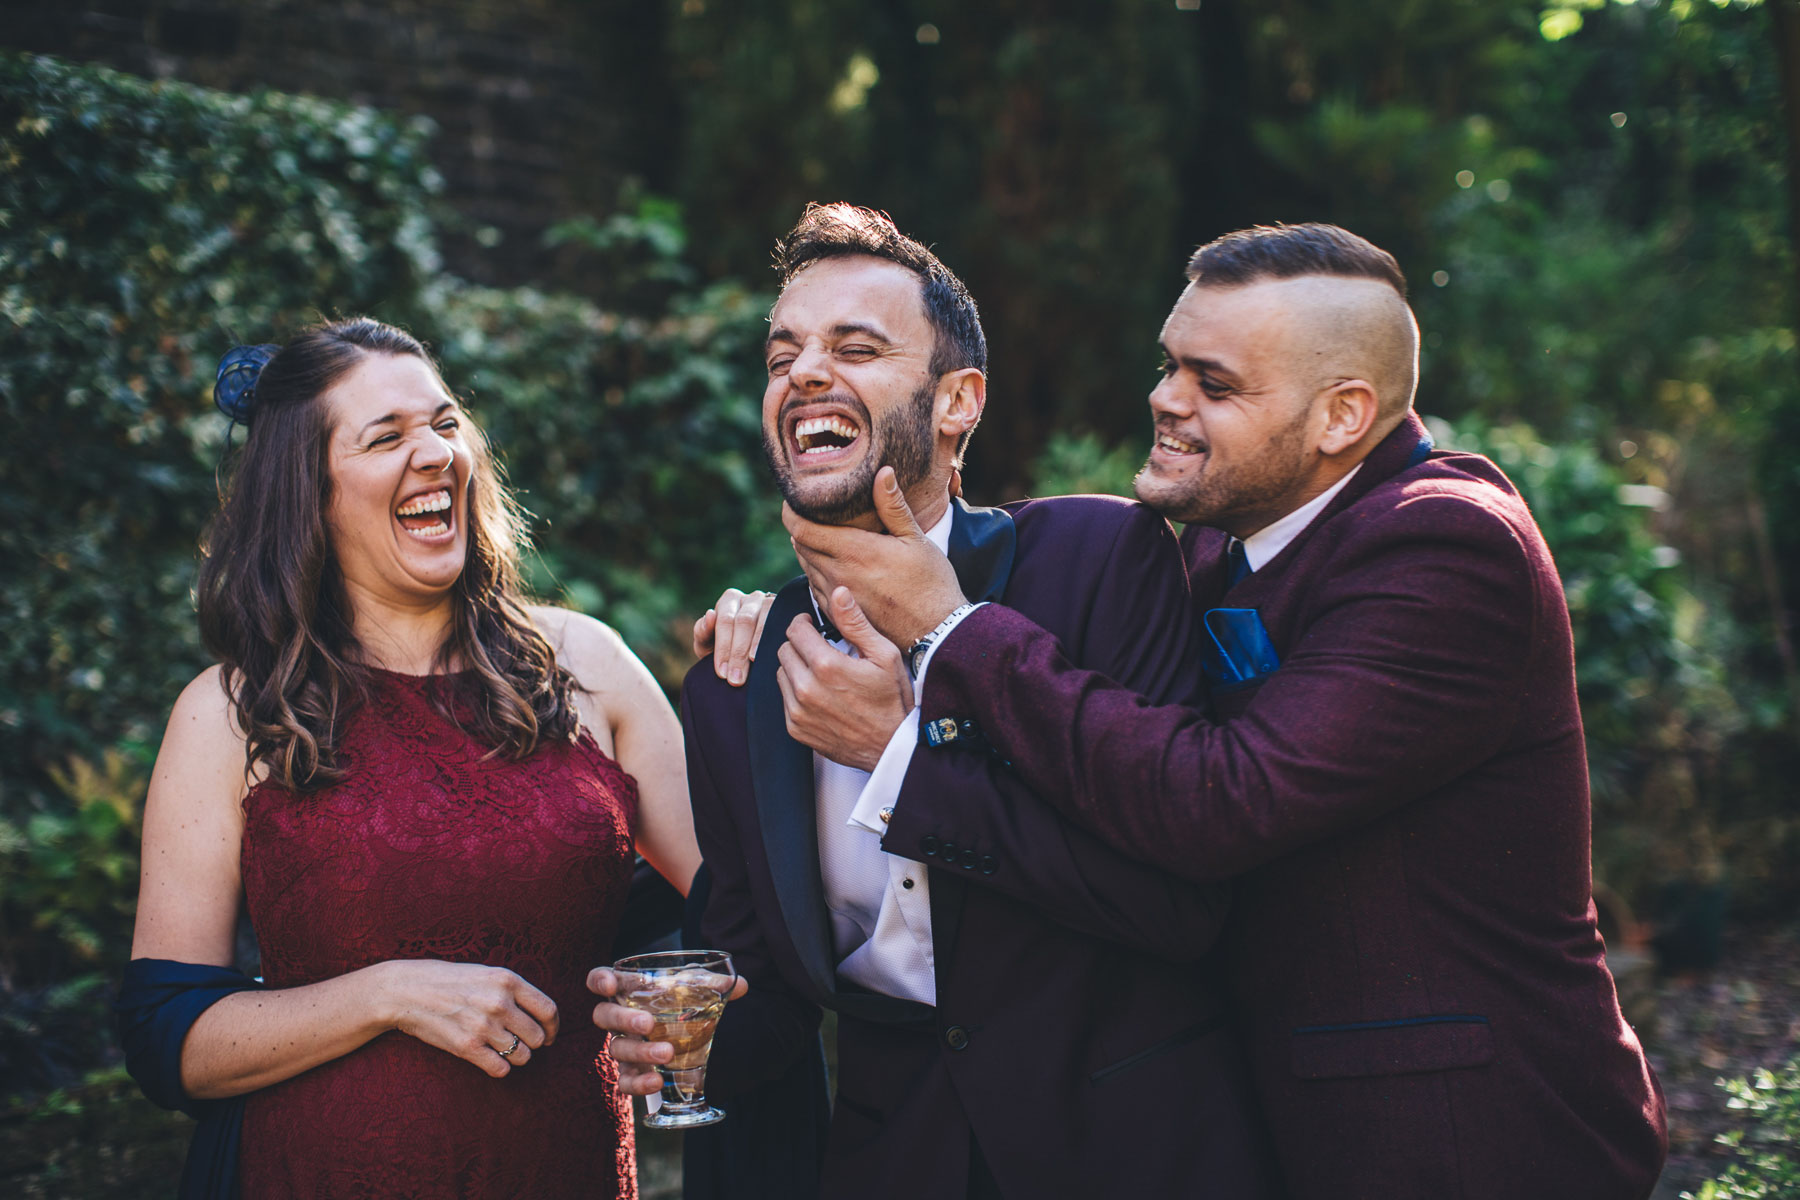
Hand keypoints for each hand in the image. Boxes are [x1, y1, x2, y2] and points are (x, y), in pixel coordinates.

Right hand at [377, 960, 557, 1078]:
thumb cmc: (448, 980)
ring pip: (522, 1056)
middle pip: (537, 1037)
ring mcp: (484, 1026)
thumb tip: (540, 1014)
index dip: (553, 1027)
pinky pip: (500, 1069)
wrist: (406, 991)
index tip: (549, 1034)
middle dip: (532, 1043)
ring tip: (501, 1048)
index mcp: (508, 980)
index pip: (548, 1010)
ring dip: (515, 1056)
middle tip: (520, 1042)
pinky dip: (499, 1068)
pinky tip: (489, 1058)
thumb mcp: (486, 973)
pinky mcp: (467, 1047)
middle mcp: (500, 1003)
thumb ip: (513, 990)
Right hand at [586, 966, 749, 1096]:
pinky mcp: (631, 1073)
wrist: (688, 1038)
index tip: (611, 985)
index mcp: (627, 991)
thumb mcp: (696, 991)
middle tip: (648, 1025)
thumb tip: (743, 985)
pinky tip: (656, 1081)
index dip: (600, 980)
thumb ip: (714, 986)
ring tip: (667, 1053)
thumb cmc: (682, 1005)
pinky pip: (625, 1081)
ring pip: (617, 1049)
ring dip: (640, 1052)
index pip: (601, 980)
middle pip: (604, 1016)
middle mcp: (618, 1018)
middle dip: (623, 1020)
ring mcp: (623, 1046)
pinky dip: (638, 1083)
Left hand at [693, 589, 773, 686]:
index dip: (723, 647)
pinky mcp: (787, 613)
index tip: (722, 673)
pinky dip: (776, 639)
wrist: (749, 654)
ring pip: (765, 619)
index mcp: (730, 600)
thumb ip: (703, 632)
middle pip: (744, 621)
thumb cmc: (725, 648)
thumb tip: (710, 615)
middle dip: (738, 652)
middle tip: (736, 679)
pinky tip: (772, 655)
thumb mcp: (708, 643)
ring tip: (754, 664)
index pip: (725, 620)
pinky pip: (782, 622)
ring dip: (758, 644)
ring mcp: (772, 603)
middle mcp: (752, 598)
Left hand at [775, 589, 913, 771]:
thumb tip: (838, 592)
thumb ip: (855, 622)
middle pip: (784, 650)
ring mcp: (798, 711)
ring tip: (821, 673)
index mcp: (826, 665)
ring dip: (796, 668)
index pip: (795, 629)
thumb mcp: (884, 655)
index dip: (804, 623)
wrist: (892, 747)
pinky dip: (796, 693)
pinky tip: (820, 695)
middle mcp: (806, 688)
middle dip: (800, 645)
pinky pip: (784, 699)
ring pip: (781, 674)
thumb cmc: (893, 699)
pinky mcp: (795, 729)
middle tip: (820, 650)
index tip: (813, 626)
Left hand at [784, 467, 968, 648]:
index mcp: (855, 552)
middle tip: (809, 512)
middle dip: (800, 527)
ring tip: (819, 534)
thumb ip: (893, 506)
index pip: (802, 529)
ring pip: (806, 566)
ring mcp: (838, 597)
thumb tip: (882, 472)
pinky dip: (816, 572)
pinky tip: (831, 565)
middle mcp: (839, 574)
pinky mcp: (840, 615)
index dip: (791, 512)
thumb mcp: (916, 540)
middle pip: (800, 545)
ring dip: (808, 550)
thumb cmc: (931, 583)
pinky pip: (815, 588)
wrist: (936, 630)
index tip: (794, 500)